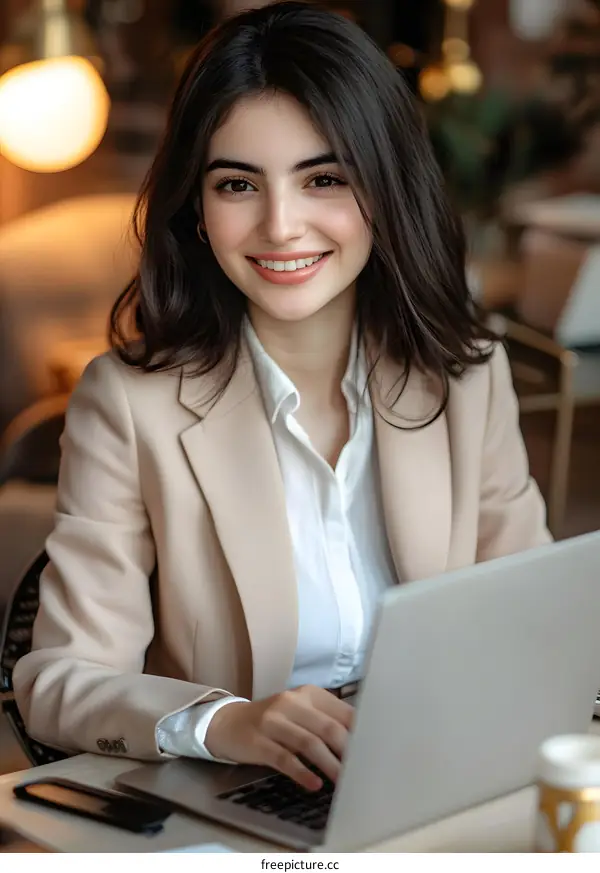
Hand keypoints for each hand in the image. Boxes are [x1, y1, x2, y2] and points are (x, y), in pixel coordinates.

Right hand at [205, 685, 352, 790]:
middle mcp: (291, 702)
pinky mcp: (258, 741)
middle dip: (349, 753)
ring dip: (329, 765)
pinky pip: (284, 758)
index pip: (343, 712)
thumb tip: (362, 744)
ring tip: (343, 783)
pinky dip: (301, 772)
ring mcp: (273, 720)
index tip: (375, 753)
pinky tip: (314, 784)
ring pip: (308, 743)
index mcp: (308, 694)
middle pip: (328, 728)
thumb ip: (326, 722)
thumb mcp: (300, 713)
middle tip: (363, 773)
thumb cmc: (273, 722)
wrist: (227, 722)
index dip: (361, 734)